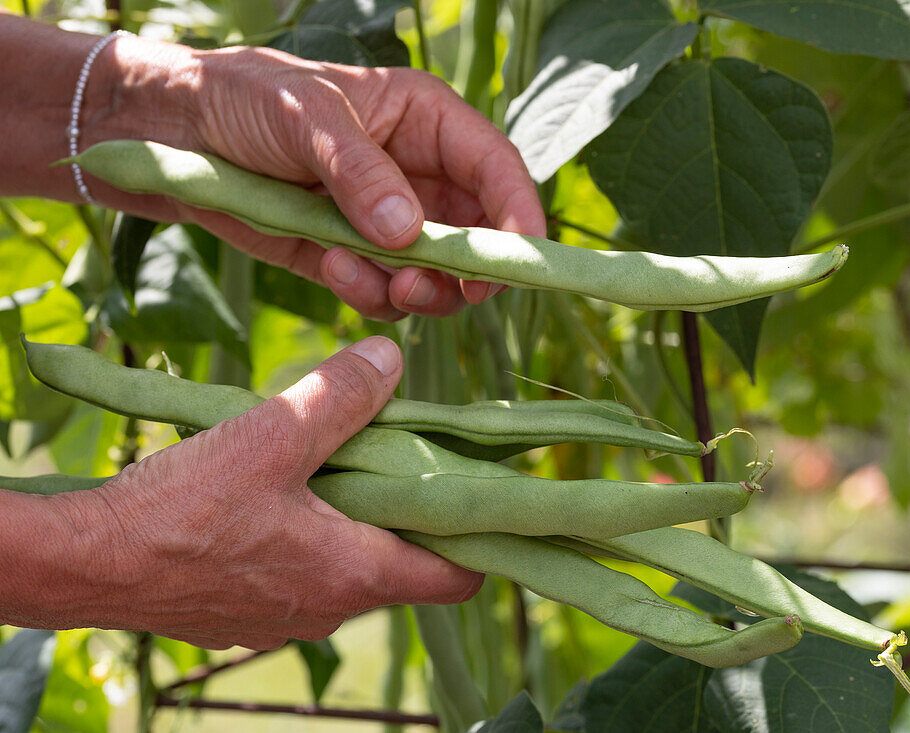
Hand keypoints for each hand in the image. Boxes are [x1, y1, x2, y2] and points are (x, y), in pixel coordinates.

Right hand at [46, 337, 481, 648]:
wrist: (89, 564)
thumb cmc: (182, 510)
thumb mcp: (271, 436)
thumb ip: (339, 396)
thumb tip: (391, 357)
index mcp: (356, 572)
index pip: (457, 576)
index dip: (480, 535)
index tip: (483, 490)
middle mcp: (332, 607)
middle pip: (407, 565)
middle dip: (415, 514)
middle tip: (411, 454)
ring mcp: (287, 617)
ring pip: (352, 566)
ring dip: (360, 520)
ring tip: (348, 460)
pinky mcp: (248, 612)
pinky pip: (304, 573)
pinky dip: (315, 535)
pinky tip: (291, 491)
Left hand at [82, 36, 545, 319]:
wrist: (176, 136)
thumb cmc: (244, 98)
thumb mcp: (303, 117)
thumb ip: (359, 172)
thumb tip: (409, 234)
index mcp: (426, 121)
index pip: (496, 169)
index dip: (517, 216)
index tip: (515, 262)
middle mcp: (418, 174)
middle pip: (477, 235)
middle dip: (462, 270)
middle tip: (422, 286)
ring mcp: (387, 221)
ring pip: (438, 275)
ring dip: (415, 290)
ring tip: (363, 273)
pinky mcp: (353, 257)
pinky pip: (386, 292)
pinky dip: (369, 294)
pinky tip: (331, 267)